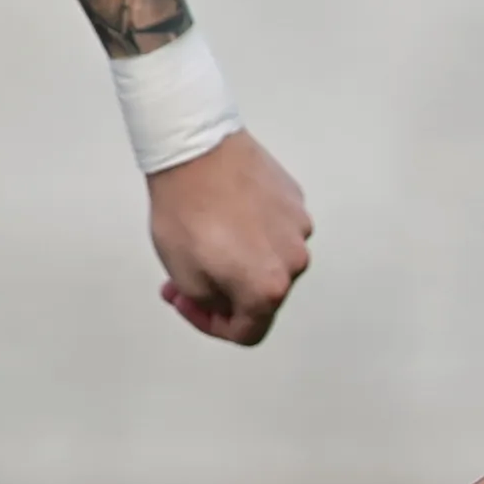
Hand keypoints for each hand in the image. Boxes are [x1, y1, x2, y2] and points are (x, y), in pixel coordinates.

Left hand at [145, 130, 312, 344]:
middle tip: (190, 277)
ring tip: (208, 240)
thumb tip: (223, 300)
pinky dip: (253, 231)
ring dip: (242, 260)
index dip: (212, 325)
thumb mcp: (184, 278)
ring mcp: (298, 227)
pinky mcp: (294, 199)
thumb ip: (211, 304)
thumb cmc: (186, 209)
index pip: (247, 332)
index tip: (193, 306)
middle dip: (225, 291)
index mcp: (269, 289)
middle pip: (262, 296)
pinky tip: (226, 216)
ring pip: (271, 260)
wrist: (194, 150)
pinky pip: (275, 229)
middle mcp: (294, 260)